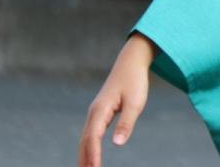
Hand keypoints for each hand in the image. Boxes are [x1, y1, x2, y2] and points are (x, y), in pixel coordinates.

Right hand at [78, 34, 154, 166]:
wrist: (131, 62)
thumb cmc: (135, 81)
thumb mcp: (135, 102)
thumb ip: (126, 123)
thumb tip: (117, 144)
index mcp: (100, 110)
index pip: (93, 138)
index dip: (93, 155)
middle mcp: (94, 113)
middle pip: (85, 141)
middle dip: (84, 160)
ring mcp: (95, 113)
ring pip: (86, 139)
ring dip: (85, 156)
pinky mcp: (99, 113)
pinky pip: (91, 134)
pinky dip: (89, 147)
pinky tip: (91, 157)